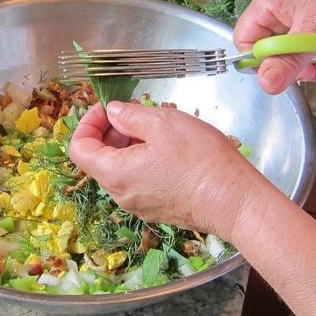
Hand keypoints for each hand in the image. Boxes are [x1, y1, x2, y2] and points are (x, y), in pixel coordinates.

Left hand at [68, 101, 272, 241]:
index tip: (108, 107)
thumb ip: (130, 115)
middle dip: (112, 130)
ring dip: (131, 143)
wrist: (235, 201)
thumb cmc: (200, 161)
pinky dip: (144, 158)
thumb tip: (114, 112)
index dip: (88, 123)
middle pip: (100, 158)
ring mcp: (139, 204)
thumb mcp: (163, 124)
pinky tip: (170, 146)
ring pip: (121, 168)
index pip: (79, 149)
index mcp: (115, 174)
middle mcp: (121, 194)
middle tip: (138, 111)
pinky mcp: (158, 208)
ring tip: (159, 126)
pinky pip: (139, 179)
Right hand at [233, 0, 315, 93]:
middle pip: (270, 46)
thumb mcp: (315, 35)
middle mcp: (279, 3)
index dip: (260, 60)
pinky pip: (307, 43)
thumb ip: (288, 62)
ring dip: (310, 65)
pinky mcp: (314, 16)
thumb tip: (266, 82)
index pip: (245, 39)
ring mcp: (297, 9)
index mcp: (269, 0)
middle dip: (293, 65)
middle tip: (310, 73)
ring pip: (291, 48)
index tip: (279, 73)